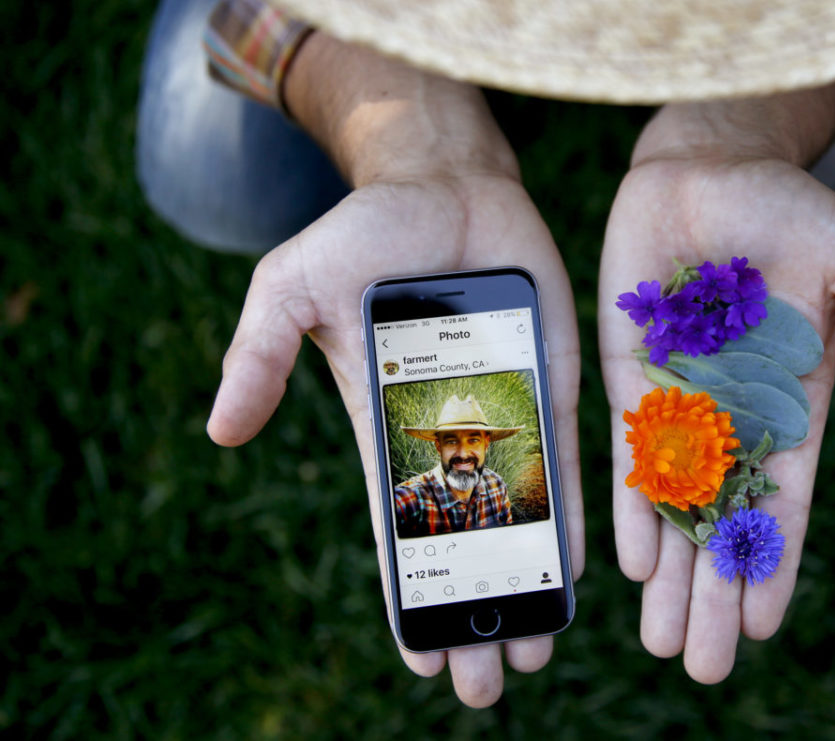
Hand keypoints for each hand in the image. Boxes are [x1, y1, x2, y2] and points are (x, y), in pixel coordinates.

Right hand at [206, 39, 583, 706]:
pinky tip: (582, 570)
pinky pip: (568, 458)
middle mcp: (450, 432)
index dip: (412, 595)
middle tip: (490, 686)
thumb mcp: (293, 286)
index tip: (425, 659)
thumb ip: (257, 355)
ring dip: (529, 581)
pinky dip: (573, 515)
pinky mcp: (555, 382)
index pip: (398, 530)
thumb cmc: (368, 234)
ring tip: (538, 651)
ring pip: (520, 513)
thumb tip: (218, 433)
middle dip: (476, 609)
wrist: (448, 182)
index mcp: (387, 426)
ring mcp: (508, 411)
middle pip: (466, 539)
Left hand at [599, 94, 834, 683]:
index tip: (765, 624)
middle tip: (704, 667)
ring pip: (672, 503)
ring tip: (662, 642)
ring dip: (669, 573)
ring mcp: (678, 398)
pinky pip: (626, 452)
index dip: (774, 559)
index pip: (786, 500)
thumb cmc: (793, 207)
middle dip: (716, 592)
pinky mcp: (628, 374)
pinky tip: (628, 560)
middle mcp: (735, 415)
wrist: (711, 163)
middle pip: (724, 521)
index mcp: (796, 402)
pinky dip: (628, 505)